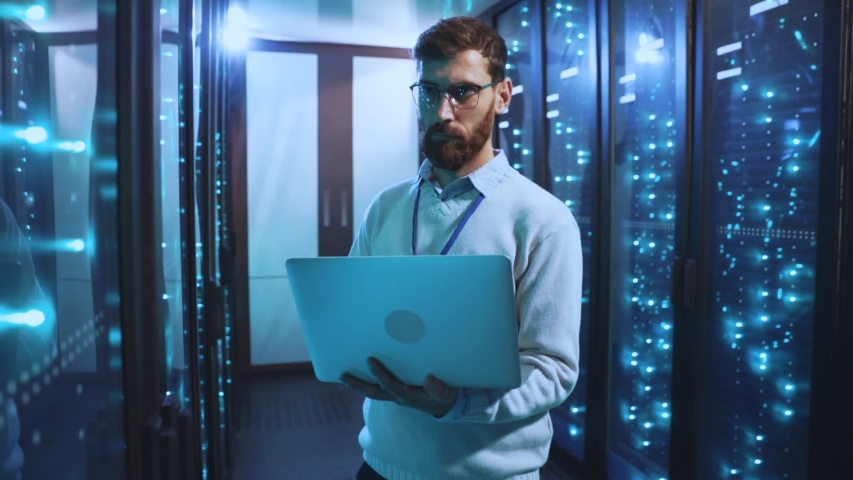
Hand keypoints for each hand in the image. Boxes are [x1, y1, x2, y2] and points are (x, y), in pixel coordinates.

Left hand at [340, 357, 457, 417]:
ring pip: (372, 391)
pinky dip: (364, 383)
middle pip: (374, 392)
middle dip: (358, 385)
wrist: (444, 405)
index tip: (370, 360)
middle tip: (342, 376)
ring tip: (341, 378)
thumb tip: (429, 379)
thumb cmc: (444, 396)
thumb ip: (440, 389)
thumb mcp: (447, 394)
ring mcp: (394, 395)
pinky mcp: (394, 391)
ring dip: (357, 385)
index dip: (380, 375)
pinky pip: (376, 387)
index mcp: (409, 396)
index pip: (391, 386)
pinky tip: (353, 377)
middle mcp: (398, 397)